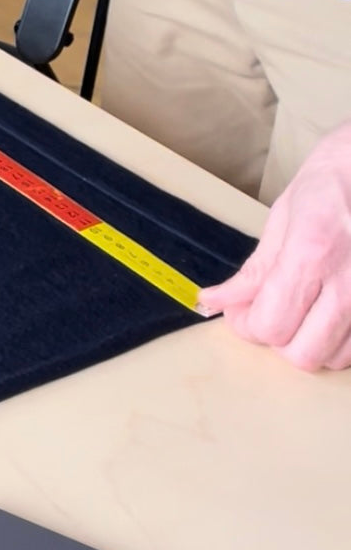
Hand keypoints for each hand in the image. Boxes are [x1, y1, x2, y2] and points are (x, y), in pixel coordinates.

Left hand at [198, 122, 350, 370]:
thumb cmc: (329, 190)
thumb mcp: (282, 221)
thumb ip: (252, 272)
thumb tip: (213, 302)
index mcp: (310, 255)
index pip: (270, 325)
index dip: (247, 325)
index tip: (242, 310)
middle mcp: (348, 283)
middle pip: (302, 354)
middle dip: (278, 338)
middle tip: (272, 312)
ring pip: (334, 359)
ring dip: (312, 344)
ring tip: (305, 312)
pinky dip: (340, 342)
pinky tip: (329, 315)